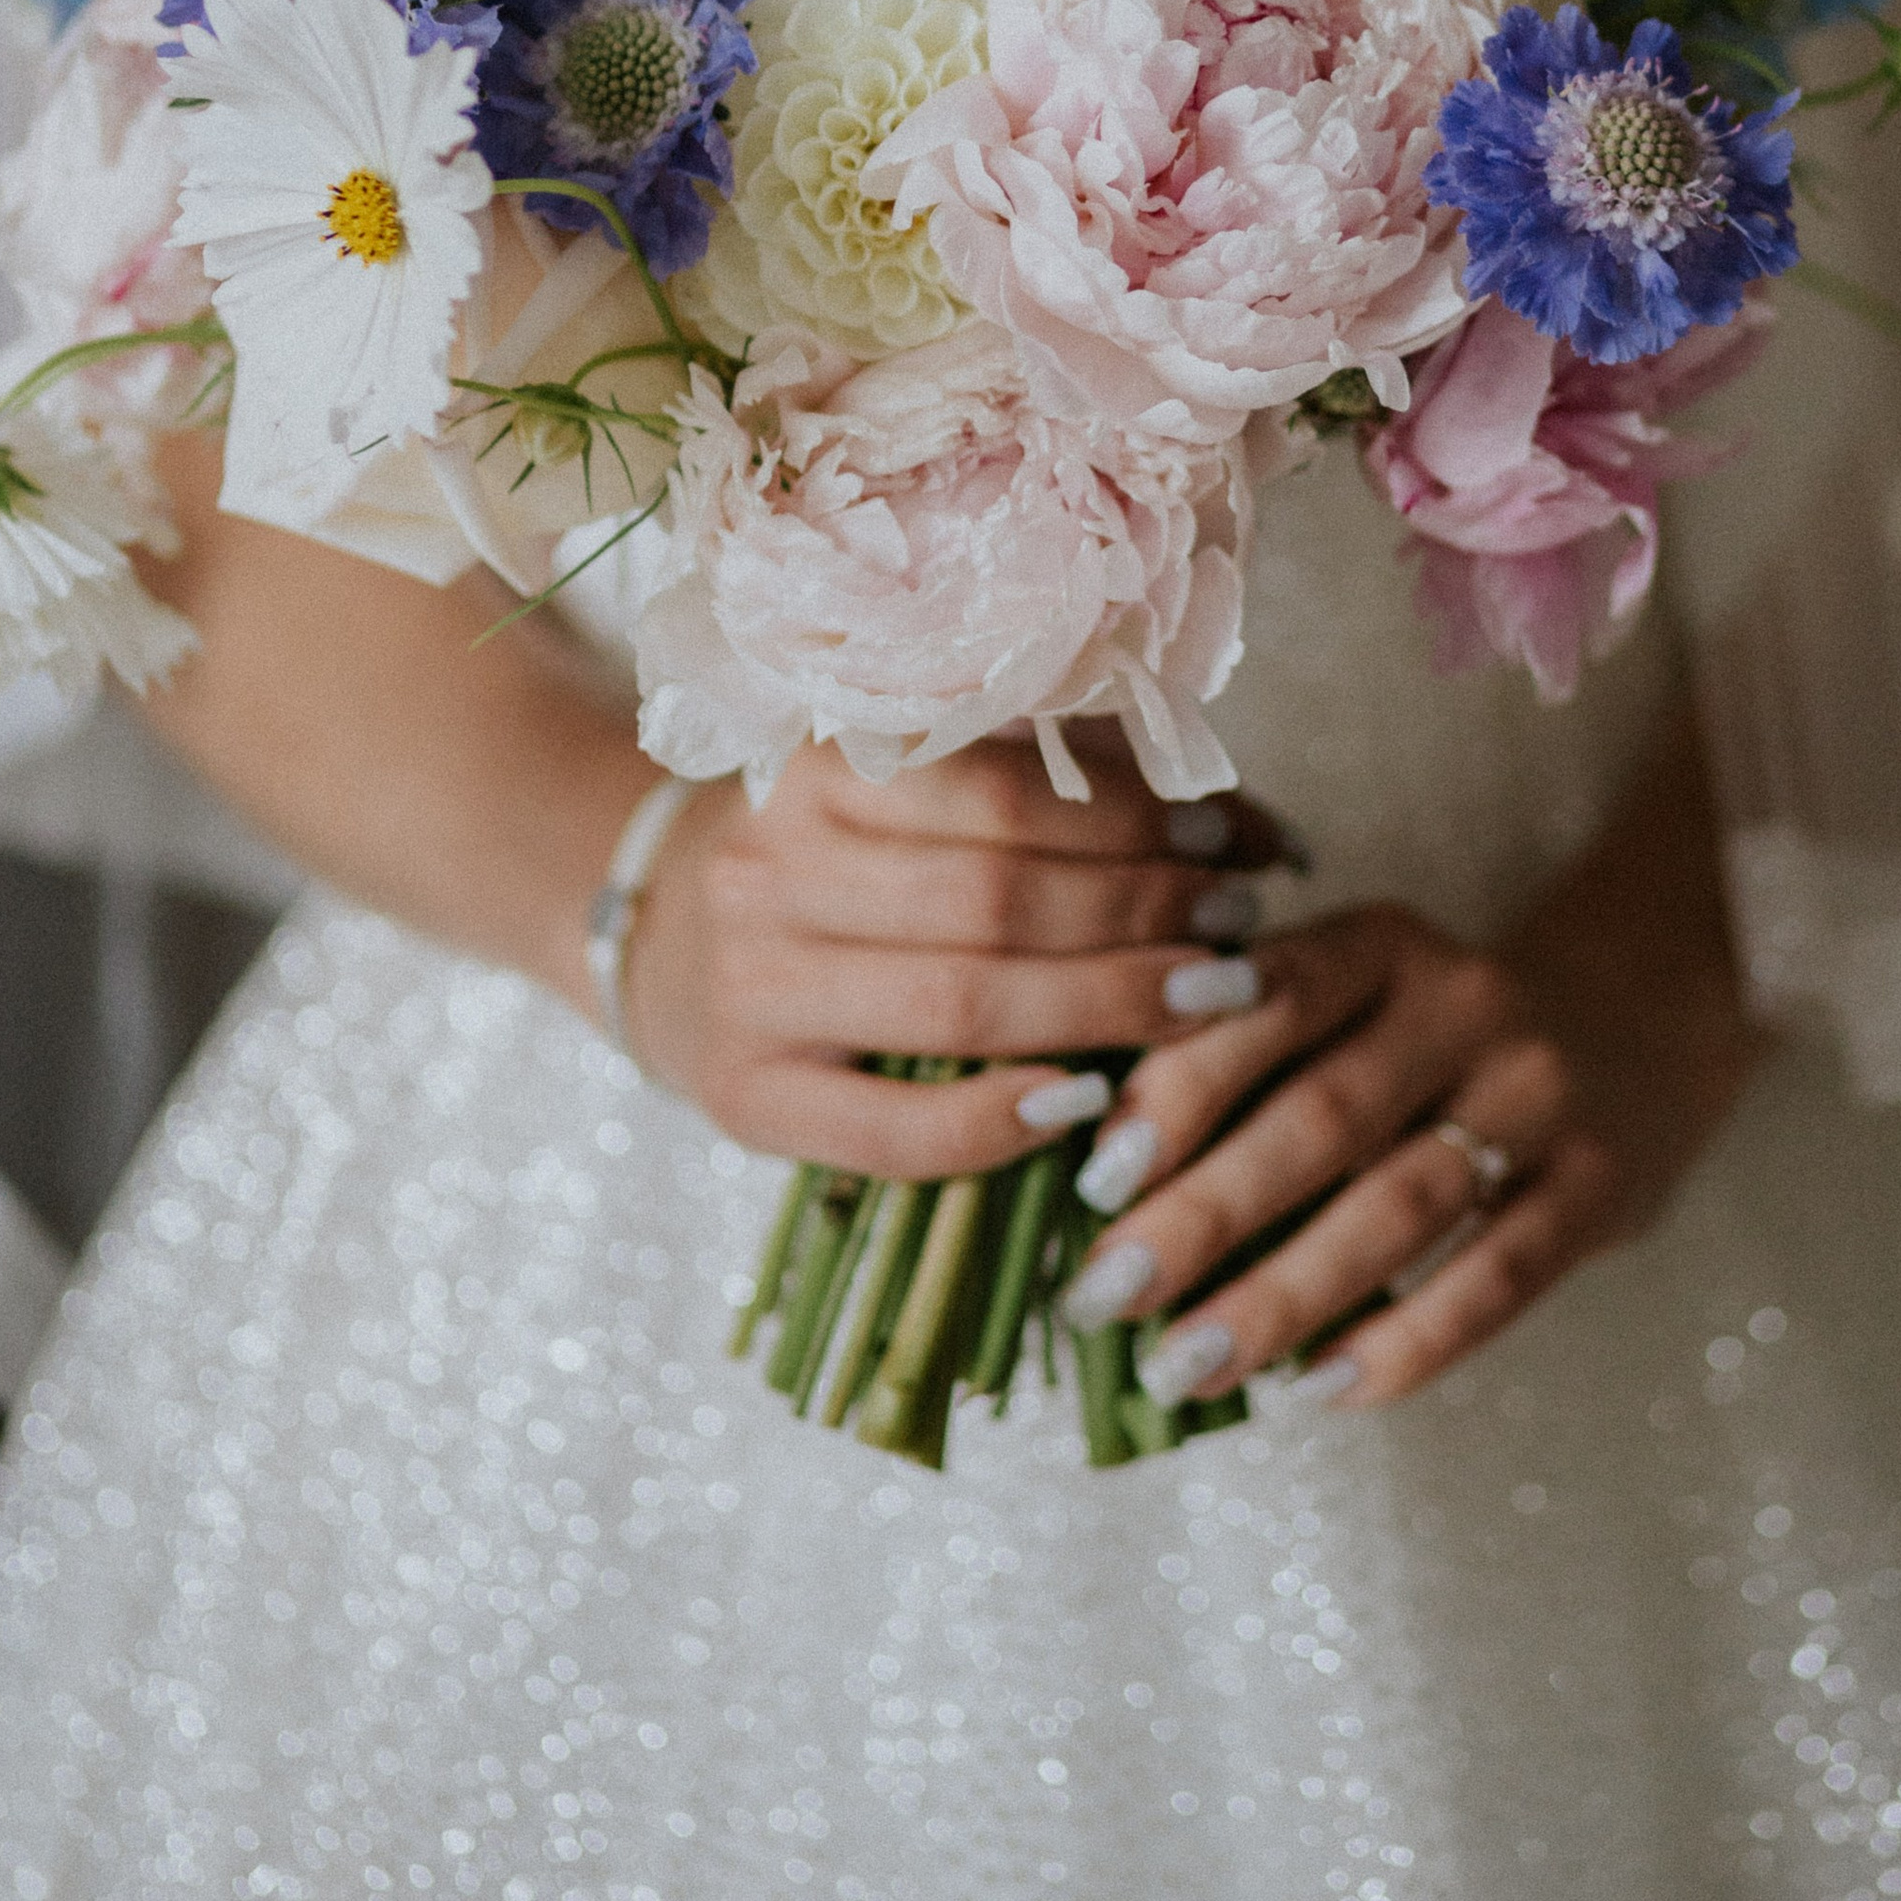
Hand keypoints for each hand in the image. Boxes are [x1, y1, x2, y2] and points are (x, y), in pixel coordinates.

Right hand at [626, 726, 1296, 1180]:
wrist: (650, 925)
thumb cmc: (822, 847)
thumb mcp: (907, 783)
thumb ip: (1056, 785)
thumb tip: (1250, 825)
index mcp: (815, 767)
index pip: (1001, 795)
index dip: (1132, 823)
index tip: (1228, 840)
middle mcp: (770, 870)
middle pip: (994, 903)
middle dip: (1141, 918)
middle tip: (1238, 923)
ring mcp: (751, 990)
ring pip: (960, 1007)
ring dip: (1107, 1007)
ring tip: (1209, 998)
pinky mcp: (746, 1100)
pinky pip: (894, 1132)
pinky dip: (1003, 1124)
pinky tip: (1088, 1102)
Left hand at [1059, 723, 1763, 1413]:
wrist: (1644, 1011)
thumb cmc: (1437, 1027)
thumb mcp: (1361, 991)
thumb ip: (1252, 1050)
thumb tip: (1098, 1177)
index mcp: (1383, 941)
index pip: (1268, 1001)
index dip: (1177, 1086)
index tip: (1093, 1175)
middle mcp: (1465, 1003)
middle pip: (1321, 1116)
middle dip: (1202, 1215)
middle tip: (1105, 1297)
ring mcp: (1542, 1094)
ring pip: (1398, 1207)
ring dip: (1282, 1296)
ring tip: (1184, 1365)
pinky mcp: (1601, 1185)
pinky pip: (1495, 1278)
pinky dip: (1402, 1344)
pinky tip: (1316, 1390)